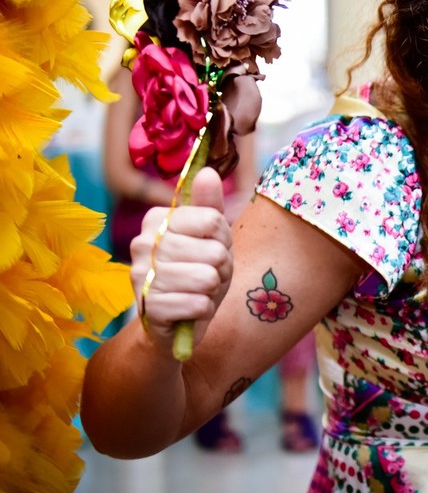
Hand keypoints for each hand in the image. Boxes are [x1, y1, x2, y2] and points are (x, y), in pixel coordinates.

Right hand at [131, 167, 232, 354]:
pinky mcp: (148, 307)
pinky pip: (198, 304)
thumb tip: (206, 171)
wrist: (174, 321)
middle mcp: (142, 243)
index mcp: (157, 220)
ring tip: (197, 291)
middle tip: (205, 274)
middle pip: (214, 251)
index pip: (213, 220)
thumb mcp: (211, 238)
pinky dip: (202, 310)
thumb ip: (209, 206)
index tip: (210, 248)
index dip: (222, 239)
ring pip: (208, 278)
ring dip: (212, 290)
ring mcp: (140, 275)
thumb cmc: (196, 272)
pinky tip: (189, 309)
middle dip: (220, 268)